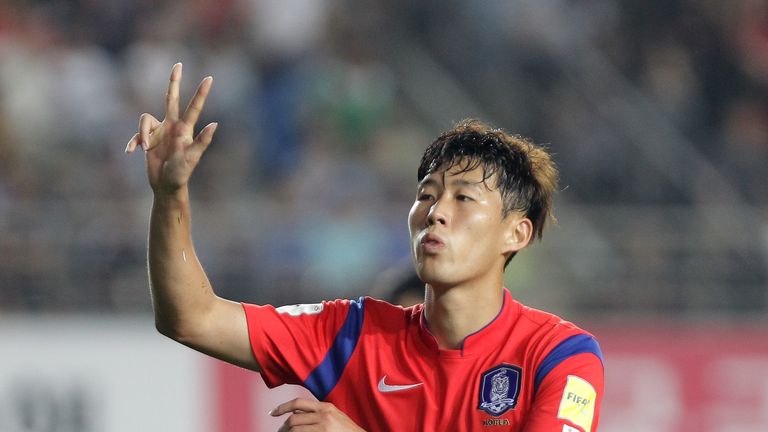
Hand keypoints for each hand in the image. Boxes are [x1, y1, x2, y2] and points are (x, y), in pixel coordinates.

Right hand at [125, 63, 217, 194]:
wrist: (166, 186)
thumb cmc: (181, 173)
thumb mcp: (192, 157)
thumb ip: (202, 141)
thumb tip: (215, 124)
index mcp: (184, 129)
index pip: (194, 107)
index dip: (201, 93)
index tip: (210, 78)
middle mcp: (172, 126)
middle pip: (171, 98)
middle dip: (173, 82)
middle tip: (178, 65)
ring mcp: (159, 132)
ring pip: (145, 120)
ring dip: (142, 134)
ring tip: (145, 149)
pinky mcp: (147, 139)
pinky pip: (137, 134)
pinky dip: (133, 142)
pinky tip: (131, 152)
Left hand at [270, 398, 365, 431]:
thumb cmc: (348, 431)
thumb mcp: (334, 416)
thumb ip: (318, 413)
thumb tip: (296, 413)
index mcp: (326, 406)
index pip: (298, 403)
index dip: (282, 407)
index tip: (273, 413)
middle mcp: (324, 415)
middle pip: (294, 418)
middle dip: (283, 427)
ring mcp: (324, 427)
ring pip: (295, 429)